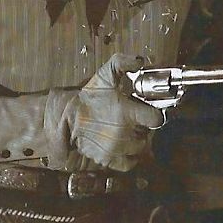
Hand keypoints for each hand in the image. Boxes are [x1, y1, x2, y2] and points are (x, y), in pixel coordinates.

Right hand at [70, 51, 165, 170]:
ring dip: (136, 141)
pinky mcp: (108, 159)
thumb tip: (140, 60)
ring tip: (126, 132)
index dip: (154, 115)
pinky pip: (129, 163)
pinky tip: (124, 147)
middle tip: (133, 121)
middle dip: (143, 128)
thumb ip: (123, 64)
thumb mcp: (105, 76)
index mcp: (127, 112)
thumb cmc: (88, 97)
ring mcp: (116, 148)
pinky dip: (129, 157)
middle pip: (149, 135)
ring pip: (140, 148)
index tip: (148, 113)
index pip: (157, 119)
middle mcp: (124, 133)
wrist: (65, 117)